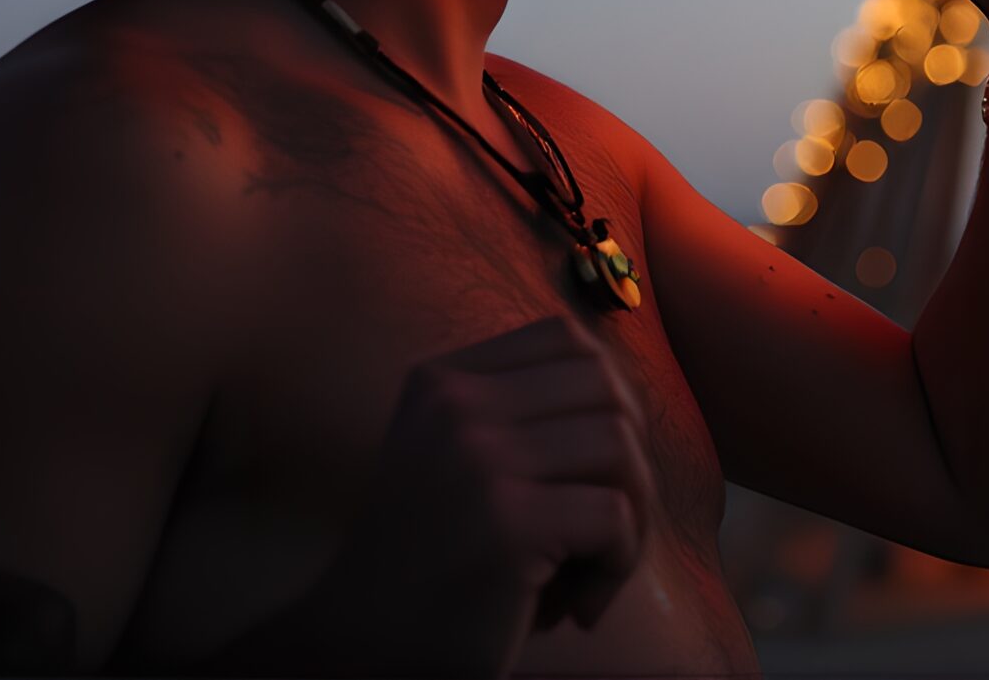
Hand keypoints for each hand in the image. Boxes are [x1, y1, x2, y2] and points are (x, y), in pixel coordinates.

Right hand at [337, 313, 658, 672]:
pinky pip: (615, 515)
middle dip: (629, 462)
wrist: (356, 652)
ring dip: (632, 519)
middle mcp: (455, 404)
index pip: (566, 340)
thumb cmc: (428, 566)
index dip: (608, 400)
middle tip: (606, 531)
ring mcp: (478, 457)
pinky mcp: (506, 520)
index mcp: (441, 381)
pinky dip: (618, 565)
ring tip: (591, 575)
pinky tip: (578, 607)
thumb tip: (629, 399)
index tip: (598, 471)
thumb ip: (519, 416)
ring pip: (620, 446)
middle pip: (604, 387)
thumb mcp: (455, 461)